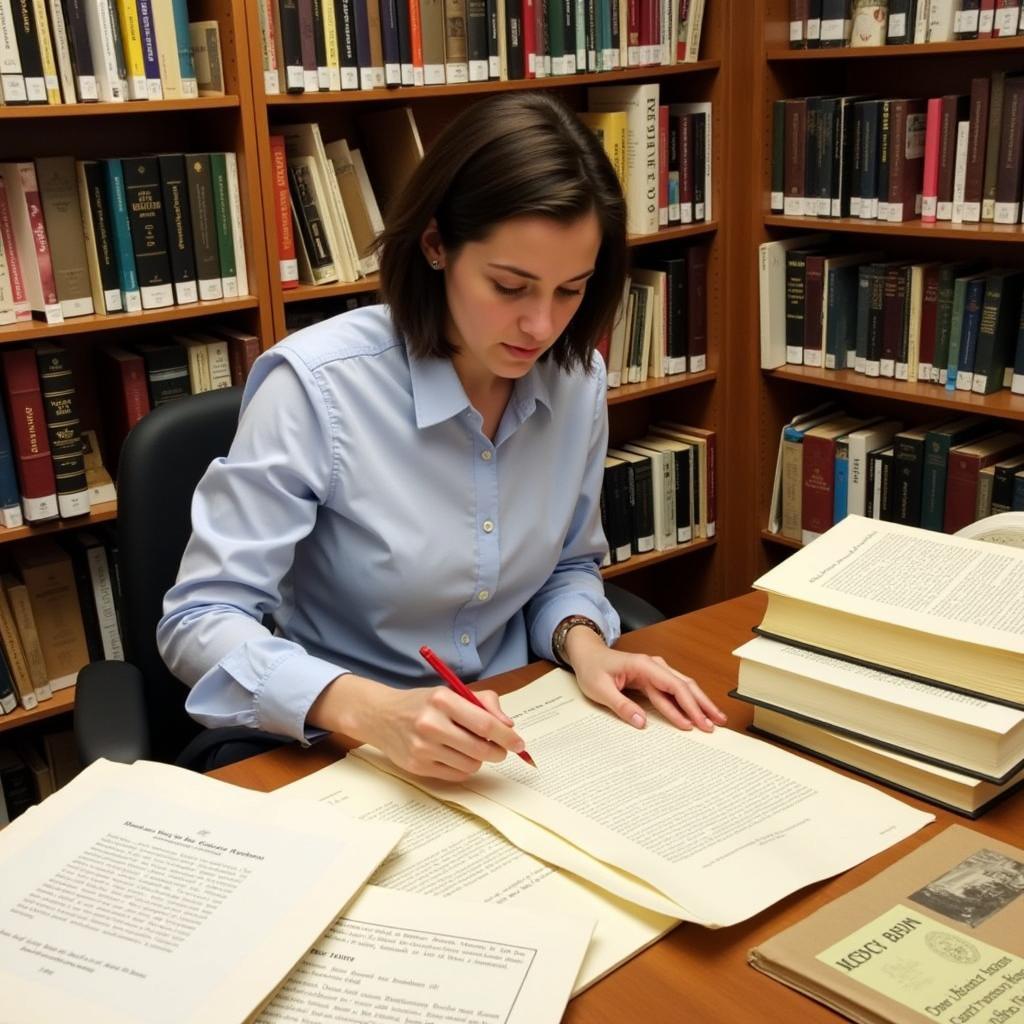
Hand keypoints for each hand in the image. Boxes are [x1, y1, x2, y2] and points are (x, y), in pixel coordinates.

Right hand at [309, 674, 525, 781]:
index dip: (507, 737)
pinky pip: (455, 775)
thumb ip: (484, 703)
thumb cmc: (423, 703)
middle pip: (480, 748)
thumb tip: (508, 725)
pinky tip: (456, 756)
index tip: (519, 743)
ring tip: (471, 748)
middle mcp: (431, 724)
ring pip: (470, 764)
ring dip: (479, 759)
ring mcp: (422, 748)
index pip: (485, 724)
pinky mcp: (417, 766)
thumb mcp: (451, 692)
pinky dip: (463, 768)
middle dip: (497, 752)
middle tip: (499, 750)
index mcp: (443, 700)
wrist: (381, 716)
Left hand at [564, 627, 726, 731]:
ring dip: (697, 704)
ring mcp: (654, 671)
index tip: (699, 722)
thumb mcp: (599, 689)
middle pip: (684, 685)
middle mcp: (654, 666)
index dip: (689, 705)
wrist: (586, 654)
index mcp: (643, 666)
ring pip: (682, 687)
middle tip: (716, 723)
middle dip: (702, 705)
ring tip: (713, 720)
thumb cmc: (592, 668)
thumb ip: (621, 705)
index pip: (673, 686)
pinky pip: (672, 691)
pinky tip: (694, 713)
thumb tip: (641, 722)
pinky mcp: (652, 678)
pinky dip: (684, 703)